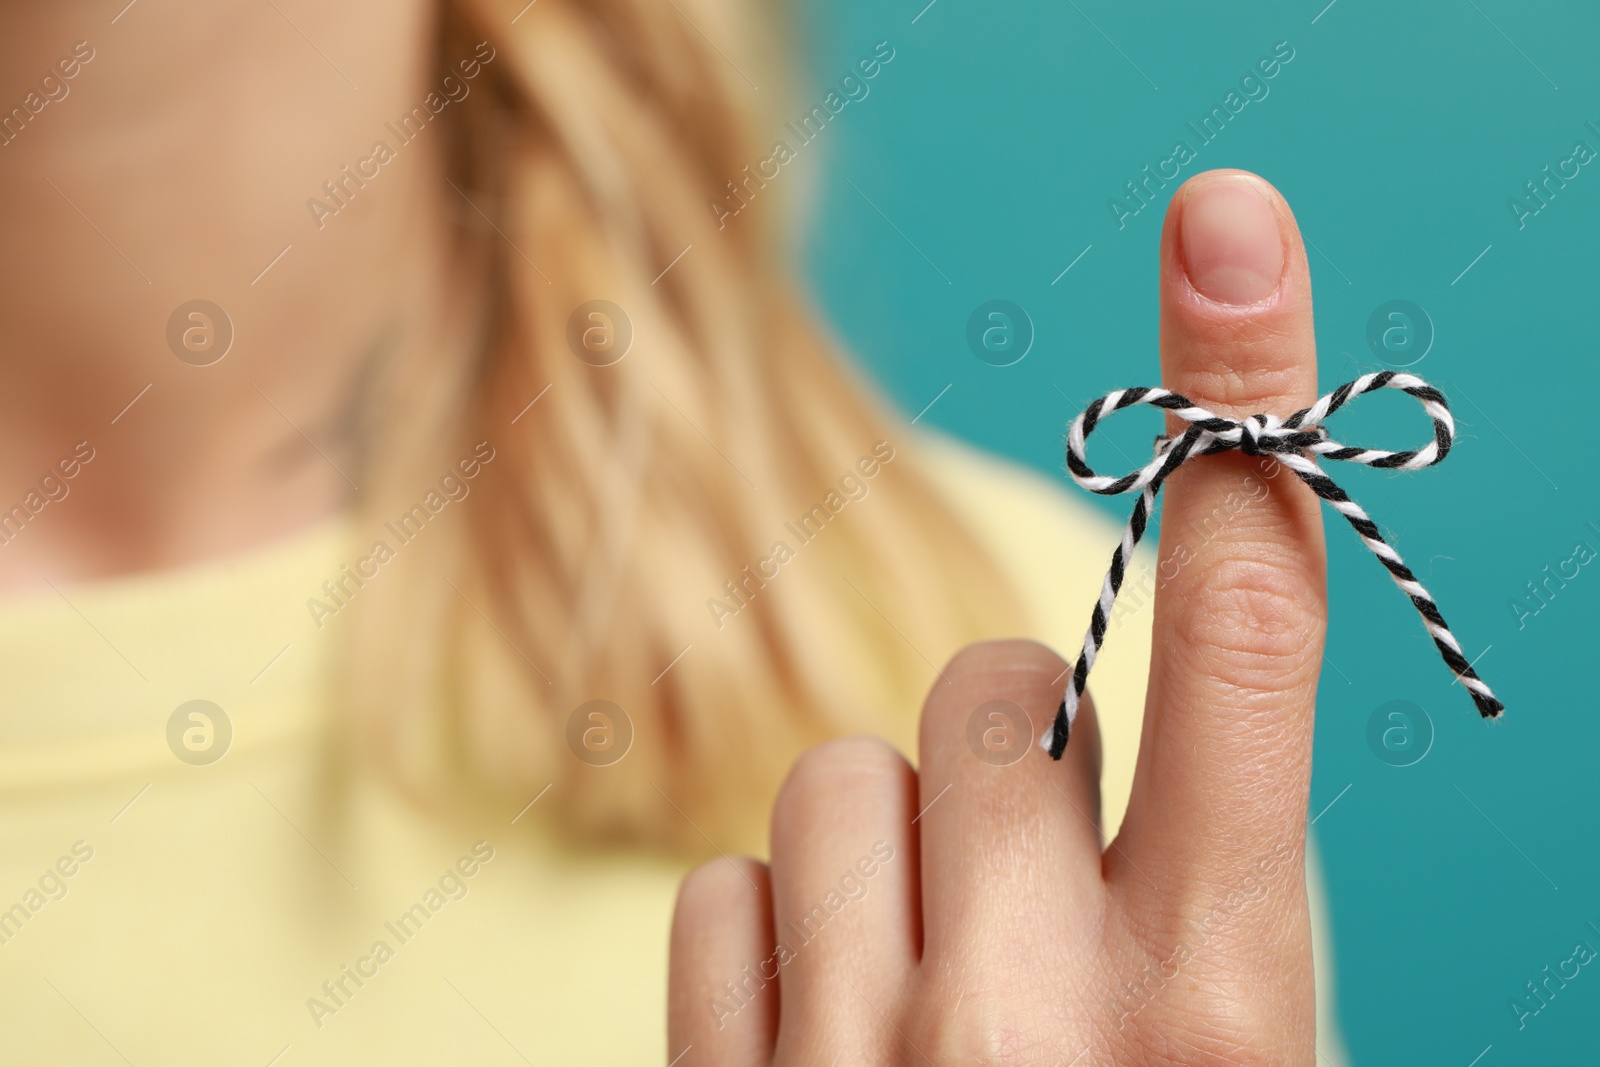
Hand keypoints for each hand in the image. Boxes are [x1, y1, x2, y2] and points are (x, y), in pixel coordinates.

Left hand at [668, 169, 1327, 1064]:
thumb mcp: (1223, 1060)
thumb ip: (1177, 888)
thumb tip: (1068, 736)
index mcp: (1238, 1004)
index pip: (1252, 640)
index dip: (1247, 413)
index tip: (1226, 237)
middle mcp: (1054, 1017)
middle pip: (987, 690)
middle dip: (1006, 760)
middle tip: (1036, 896)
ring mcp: (870, 1062)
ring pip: (840, 775)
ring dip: (888, 850)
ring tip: (935, 989)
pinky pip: (723, 887)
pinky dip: (772, 936)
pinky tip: (826, 1037)